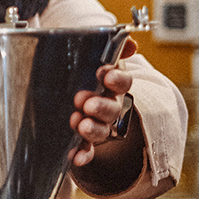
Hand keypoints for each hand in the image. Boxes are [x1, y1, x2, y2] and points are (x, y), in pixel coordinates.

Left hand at [68, 37, 137, 166]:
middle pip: (113, 109)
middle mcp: (110, 106)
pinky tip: (75, 157)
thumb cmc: (82, 73)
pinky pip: (88, 150)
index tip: (105, 74)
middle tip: (85, 102)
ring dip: (92, 129)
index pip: (123, 82)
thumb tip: (130, 42)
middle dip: (101, 106)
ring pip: (102, 130)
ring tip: (79, 124)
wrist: (68, 96)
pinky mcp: (86, 142)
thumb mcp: (92, 57)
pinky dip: (83, 154)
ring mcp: (99, 125)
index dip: (117, 79)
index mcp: (111, 84)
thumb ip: (110, 49)